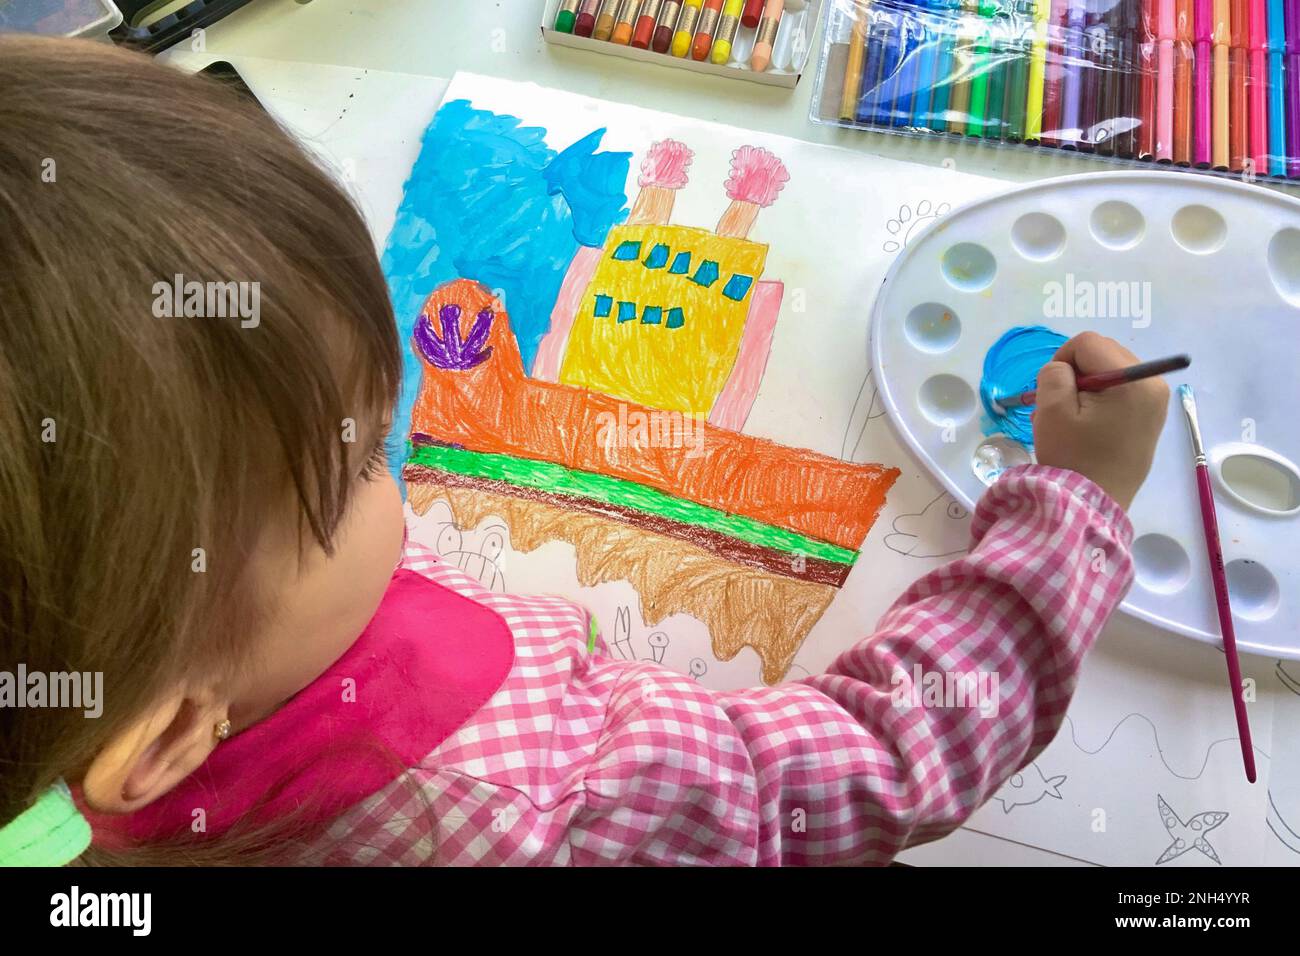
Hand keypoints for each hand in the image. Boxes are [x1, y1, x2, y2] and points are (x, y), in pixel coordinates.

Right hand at [1032, 332, 1169, 510]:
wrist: (1094, 503)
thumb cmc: (1073, 457)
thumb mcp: (1052, 410)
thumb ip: (1054, 374)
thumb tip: (1065, 369)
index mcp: (1132, 380)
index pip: (1088, 343)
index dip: (1061, 360)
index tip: (1053, 391)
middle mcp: (1153, 384)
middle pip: (1104, 352)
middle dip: (1077, 372)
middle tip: (1062, 404)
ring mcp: (1156, 401)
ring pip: (1111, 370)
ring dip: (1088, 386)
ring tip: (1073, 417)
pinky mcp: (1151, 416)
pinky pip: (1122, 390)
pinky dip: (1101, 398)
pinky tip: (1088, 423)